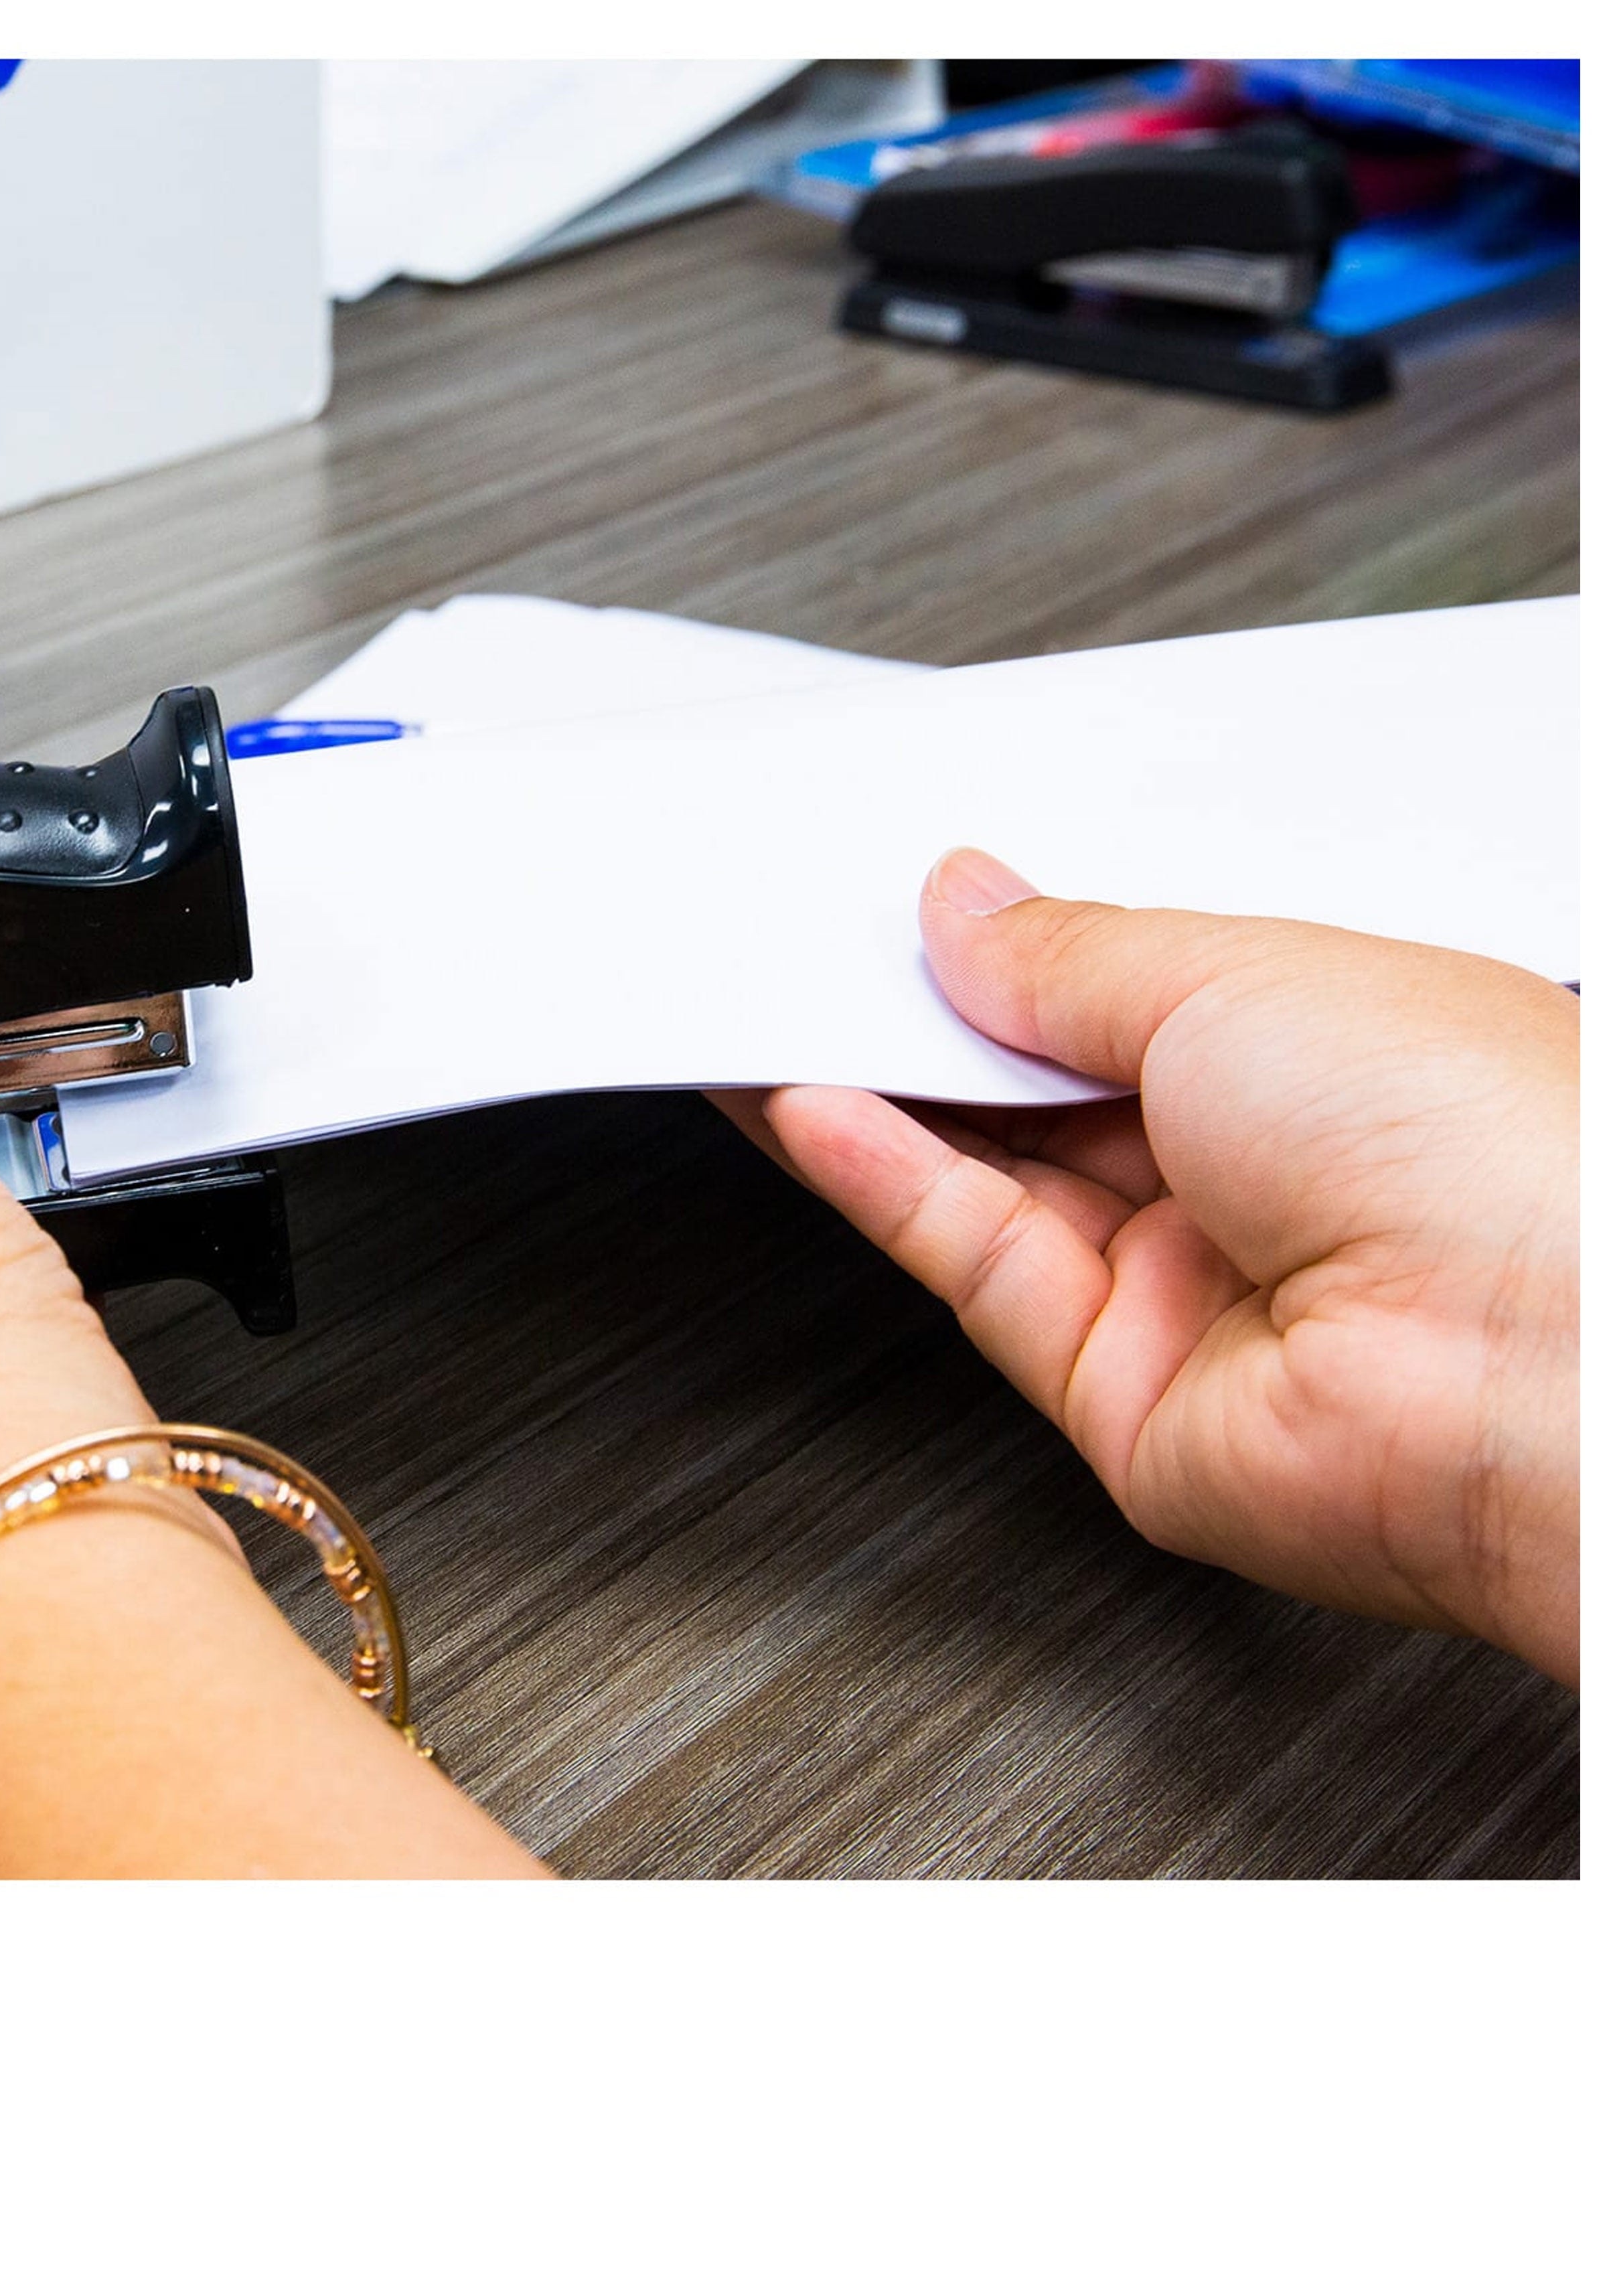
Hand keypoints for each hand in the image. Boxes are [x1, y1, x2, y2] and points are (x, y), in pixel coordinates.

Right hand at [714, 849, 1577, 1682]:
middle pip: (1038, 1090)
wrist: (1544, 1369)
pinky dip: (881, 1178)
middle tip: (811, 950)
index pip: (1123, 993)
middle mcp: (1260, 1178)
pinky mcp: (1118, 1389)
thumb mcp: (1243, 972)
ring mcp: (1188, 1289)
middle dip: (919, 1018)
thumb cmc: (1493, 1148)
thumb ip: (1071, 955)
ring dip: (869, 1096)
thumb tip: (970, 906)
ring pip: (986, 1180)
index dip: (1006, 951)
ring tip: (766, 1014)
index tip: (905, 907)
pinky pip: (974, 1262)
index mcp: (1328, 1057)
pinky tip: (810, 1106)